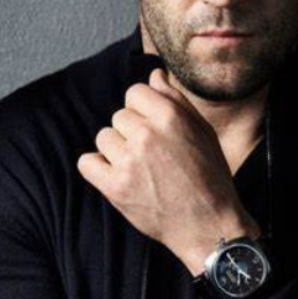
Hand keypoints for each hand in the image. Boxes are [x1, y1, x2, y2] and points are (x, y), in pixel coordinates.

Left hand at [77, 68, 259, 274]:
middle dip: (133, 131)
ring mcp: (129, 161)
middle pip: (120, 115)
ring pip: (104, 137)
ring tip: (139, 167)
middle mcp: (147, 134)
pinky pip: (87, 162)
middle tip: (153, 154)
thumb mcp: (202, 130)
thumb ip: (176, 100)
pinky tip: (116, 174)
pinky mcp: (115, 187)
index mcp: (169, 116)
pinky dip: (97, 168)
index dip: (143, 109)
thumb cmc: (210, 175)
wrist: (208, 224)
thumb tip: (153, 74)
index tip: (154, 128)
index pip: (135, 93)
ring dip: (117, 150)